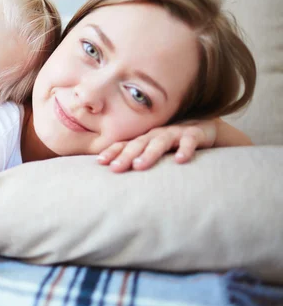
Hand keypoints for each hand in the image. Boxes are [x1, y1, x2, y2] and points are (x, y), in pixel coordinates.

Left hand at [97, 120, 217, 172]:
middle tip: (115, 169)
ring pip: (159, 142)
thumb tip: (116, 177)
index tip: (99, 162)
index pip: (125, 145)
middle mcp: (156, 134)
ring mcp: (175, 133)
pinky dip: (185, 149)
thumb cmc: (174, 144)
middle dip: (125, 156)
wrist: (205, 128)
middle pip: (138, 144)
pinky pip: (189, 141)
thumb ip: (139, 161)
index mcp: (144, 139)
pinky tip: (181, 160)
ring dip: (149, 154)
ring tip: (139, 166)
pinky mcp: (194, 134)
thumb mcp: (155, 152)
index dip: (112, 152)